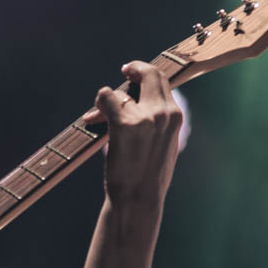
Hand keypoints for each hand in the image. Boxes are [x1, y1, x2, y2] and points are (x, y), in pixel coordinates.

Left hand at [80, 60, 182, 203]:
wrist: (138, 199)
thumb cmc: (147, 178)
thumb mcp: (164, 146)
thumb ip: (160, 123)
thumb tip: (143, 105)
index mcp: (175, 117)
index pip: (163, 82)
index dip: (147, 73)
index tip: (134, 74)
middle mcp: (164, 113)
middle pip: (150, 74)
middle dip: (135, 68)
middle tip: (124, 70)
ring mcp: (145, 117)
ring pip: (122, 90)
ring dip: (107, 101)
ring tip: (98, 116)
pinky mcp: (124, 124)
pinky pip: (106, 97)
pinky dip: (98, 104)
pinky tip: (92, 117)